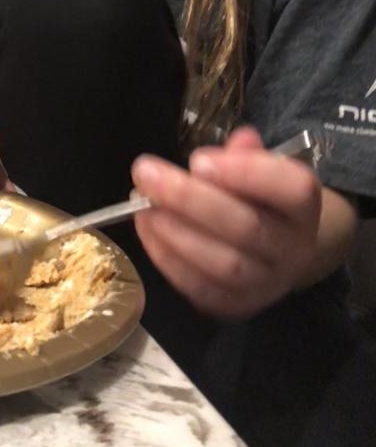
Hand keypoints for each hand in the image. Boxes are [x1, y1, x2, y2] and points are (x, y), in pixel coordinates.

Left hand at [131, 126, 321, 319]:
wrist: (275, 250)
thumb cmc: (258, 199)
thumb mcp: (260, 168)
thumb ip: (247, 154)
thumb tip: (240, 140)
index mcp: (304, 206)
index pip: (293, 189)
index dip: (246, 173)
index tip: (196, 159)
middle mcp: (294, 248)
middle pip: (247, 227)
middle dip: (189, 199)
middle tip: (145, 174)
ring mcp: (268, 283)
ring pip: (224, 264)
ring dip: (174, 233)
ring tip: (142, 206)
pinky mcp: (238, 306)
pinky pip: (202, 289)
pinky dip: (168, 260)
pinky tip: (147, 230)